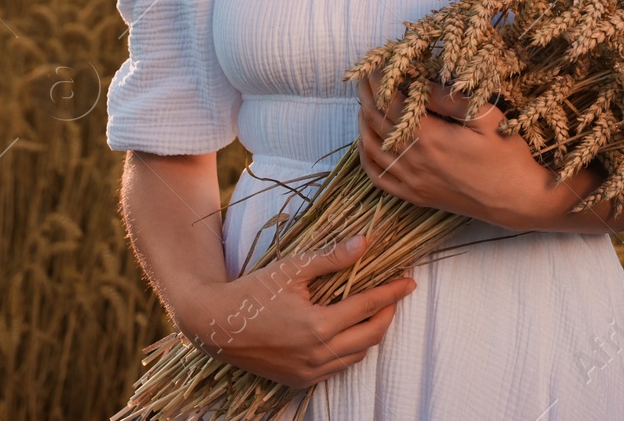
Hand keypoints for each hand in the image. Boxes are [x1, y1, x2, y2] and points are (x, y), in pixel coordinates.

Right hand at [174, 235, 416, 388]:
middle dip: (388, 314)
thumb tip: (365, 242)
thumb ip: (332, 258)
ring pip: (356, 355)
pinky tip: (348, 332)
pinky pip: (337, 368)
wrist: (214, 324)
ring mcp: (308, 372)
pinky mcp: (298, 381)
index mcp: (317, 326)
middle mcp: (316, 354)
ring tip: (374, 311)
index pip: (368, 307)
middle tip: (394, 295)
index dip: (392, 293)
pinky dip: (350, 350)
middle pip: (371, 336)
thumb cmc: (252, 291)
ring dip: (371, 333)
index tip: (409, 281)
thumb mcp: (292, 269)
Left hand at [355, 74, 568, 230]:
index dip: (378, 83)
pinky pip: (378, 177)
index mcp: (429, 138)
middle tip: (364, 78)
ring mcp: (411, 182)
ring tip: (365, 104)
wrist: (516, 199)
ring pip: (372, 149)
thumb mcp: (486, 117)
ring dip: (363, 123)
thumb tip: (420, 82)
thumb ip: (449, 100)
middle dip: (366, 97)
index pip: (390, 104)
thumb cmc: (507, 155)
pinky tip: (368, 143)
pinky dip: (366, 157)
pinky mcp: (415, 196)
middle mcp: (413, 161)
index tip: (374, 65)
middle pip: (376, 124)